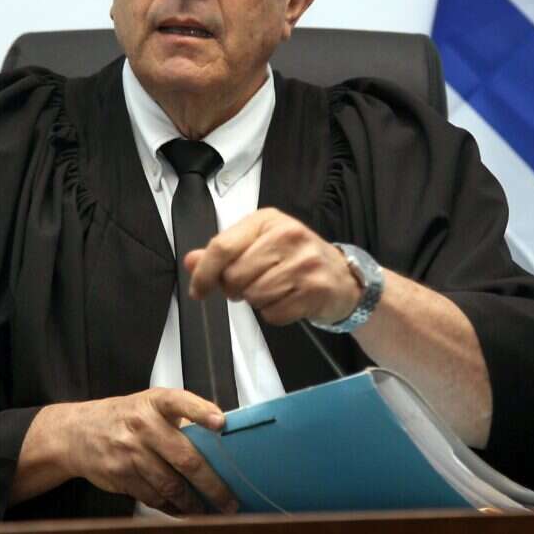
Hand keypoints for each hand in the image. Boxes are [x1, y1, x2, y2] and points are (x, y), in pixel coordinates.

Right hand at [49, 388, 237, 514]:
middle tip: (229, 498)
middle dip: (211, 483)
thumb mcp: (150, 405)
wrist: (77, 432)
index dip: (202, 412)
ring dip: (194, 502)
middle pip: (185, 458)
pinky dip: (172, 507)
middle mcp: (143, 425)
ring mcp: (130, 452)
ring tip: (211, 510)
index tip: (221, 423)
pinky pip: (153, 497)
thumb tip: (219, 435)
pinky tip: (185, 510)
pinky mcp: (121, 476)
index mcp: (155, 402)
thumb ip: (181, 415)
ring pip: (170, 485)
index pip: (180, 402)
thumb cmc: (124, 418)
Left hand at [185, 207, 360, 325]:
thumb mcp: (259, 245)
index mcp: (267, 220)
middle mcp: (287, 236)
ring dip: (257, 301)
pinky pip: (274, 313)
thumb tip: (191, 261)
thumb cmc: (295, 258)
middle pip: (235, 276)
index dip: (204, 272)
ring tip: (274, 289)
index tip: (198, 290)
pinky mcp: (315, 289)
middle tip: (250, 285)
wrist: (342, 277)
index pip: (223, 246)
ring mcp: (304, 262)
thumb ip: (224, 253)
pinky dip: (275, 313)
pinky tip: (288, 299)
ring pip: (254, 296)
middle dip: (235, 289)